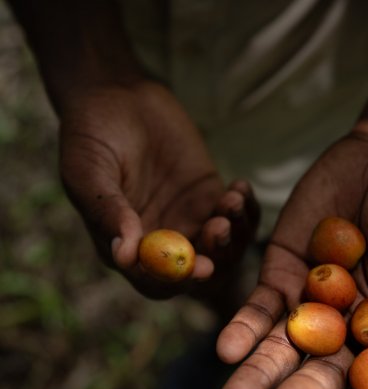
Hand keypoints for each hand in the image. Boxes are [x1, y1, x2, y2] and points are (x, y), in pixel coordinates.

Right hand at [59, 80, 258, 297]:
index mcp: (126, 244)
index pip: (156, 280)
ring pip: (221, 246)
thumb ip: (107, 212)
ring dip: (234, 233)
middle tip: (218, 228)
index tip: (200, 267)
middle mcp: (160, 239)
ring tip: (231, 200)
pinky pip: (236, 216)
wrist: (118, 96)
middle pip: (196, 269)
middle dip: (215, 256)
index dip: (179, 280)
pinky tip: (239, 188)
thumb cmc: (93, 134)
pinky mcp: (209, 197)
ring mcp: (188, 219)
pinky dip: (244, 210)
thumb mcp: (89, 171)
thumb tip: (124, 256)